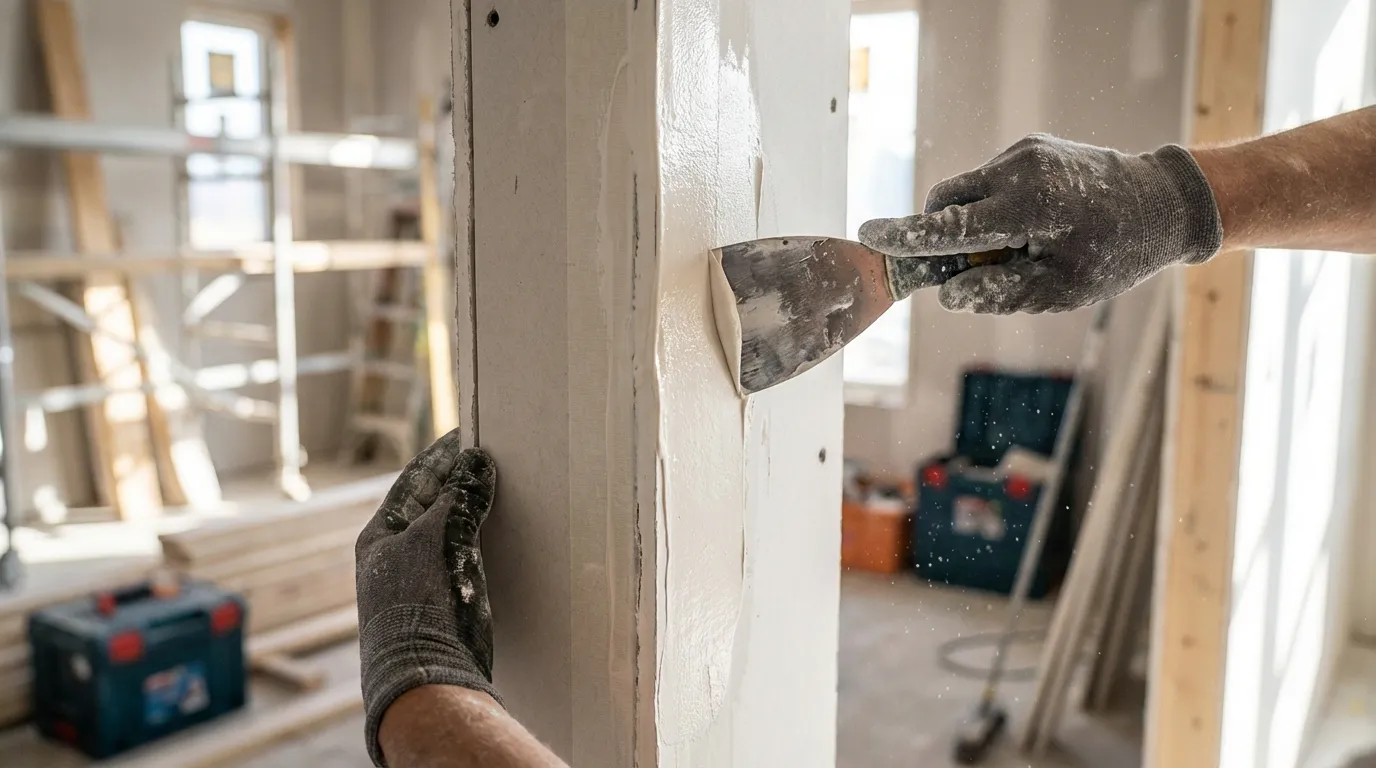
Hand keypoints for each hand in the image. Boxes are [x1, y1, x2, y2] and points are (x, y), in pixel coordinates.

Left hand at [356, 430, 499, 765]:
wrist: (426, 676)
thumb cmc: (419, 605)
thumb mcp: (437, 540)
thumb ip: (459, 498)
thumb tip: (476, 459)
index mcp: (378, 537)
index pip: (412, 481)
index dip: (441, 456)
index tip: (467, 432)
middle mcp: (393, 557)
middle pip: (431, 506)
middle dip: (460, 482)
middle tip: (492, 456)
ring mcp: (418, 582)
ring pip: (449, 533)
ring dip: (473, 512)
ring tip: (503, 487)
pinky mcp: (443, 604)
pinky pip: (464, 559)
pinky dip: (482, 541)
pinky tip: (504, 533)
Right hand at [858, 134, 1223, 313]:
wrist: (1164, 201)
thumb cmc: (1116, 254)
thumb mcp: (1062, 291)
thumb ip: (999, 293)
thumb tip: (950, 295)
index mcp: (1028, 208)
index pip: (950, 226)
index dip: (907, 235)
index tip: (868, 235)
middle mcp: (1020, 170)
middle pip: (947, 201)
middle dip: (941, 234)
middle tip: (971, 270)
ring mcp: (1024, 152)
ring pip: (966, 190)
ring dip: (971, 223)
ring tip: (1018, 248)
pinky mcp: (1030, 147)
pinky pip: (990, 180)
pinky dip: (993, 207)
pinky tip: (1032, 226)